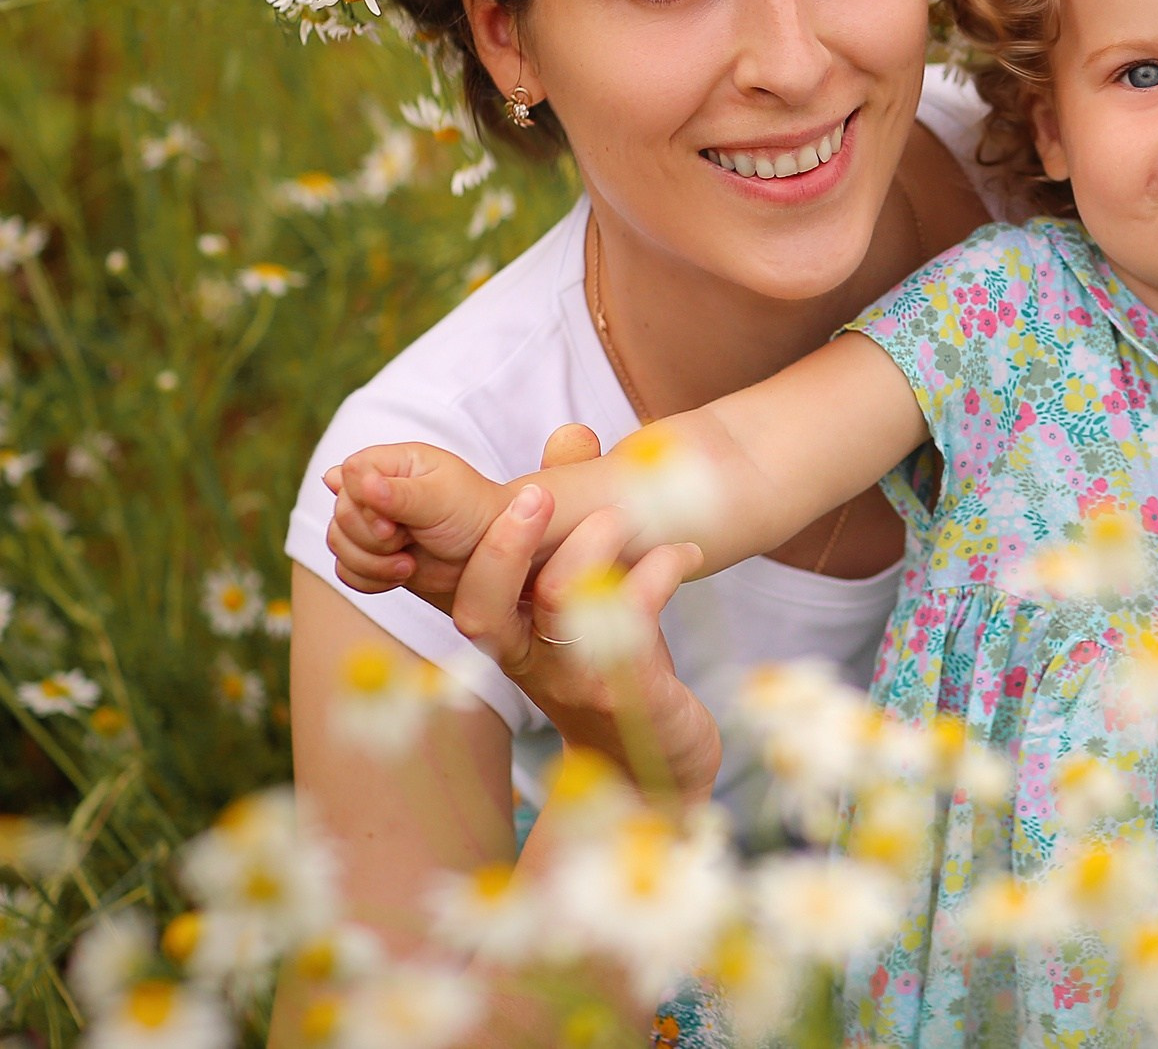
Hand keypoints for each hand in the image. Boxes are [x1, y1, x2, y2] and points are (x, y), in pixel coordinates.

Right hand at [324, 441, 509, 600]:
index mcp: (395, 463)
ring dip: (371, 561)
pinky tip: (402, 572)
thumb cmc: (477, 515)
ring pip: (338, 543)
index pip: (349, 475)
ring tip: (408, 562)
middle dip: (370, 537)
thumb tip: (342, 475)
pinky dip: (370, 578)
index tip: (392, 523)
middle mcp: (379, 490)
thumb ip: (396, 491)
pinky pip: (346, 570)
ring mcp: (374, 523)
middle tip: (405, 539)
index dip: (362, 503)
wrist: (496, 554)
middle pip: (340, 514)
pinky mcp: (375, 555)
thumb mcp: (441, 498)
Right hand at [447, 423, 722, 802]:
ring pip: (556, 618)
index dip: (437, 539)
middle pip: (481, 612)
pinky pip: (629, 633)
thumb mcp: (587, 585)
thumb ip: (575, 511)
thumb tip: (570, 431)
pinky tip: (683, 553)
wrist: (656, 764)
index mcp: (510, 630)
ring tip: (624, 518)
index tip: (439, 482)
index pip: (452, 586)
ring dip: (588, 556)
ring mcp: (575, 679)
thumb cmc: (616, 659)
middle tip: (530, 495)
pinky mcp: (629, 692)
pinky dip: (655, 578)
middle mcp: (529, 659)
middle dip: (500, 551)